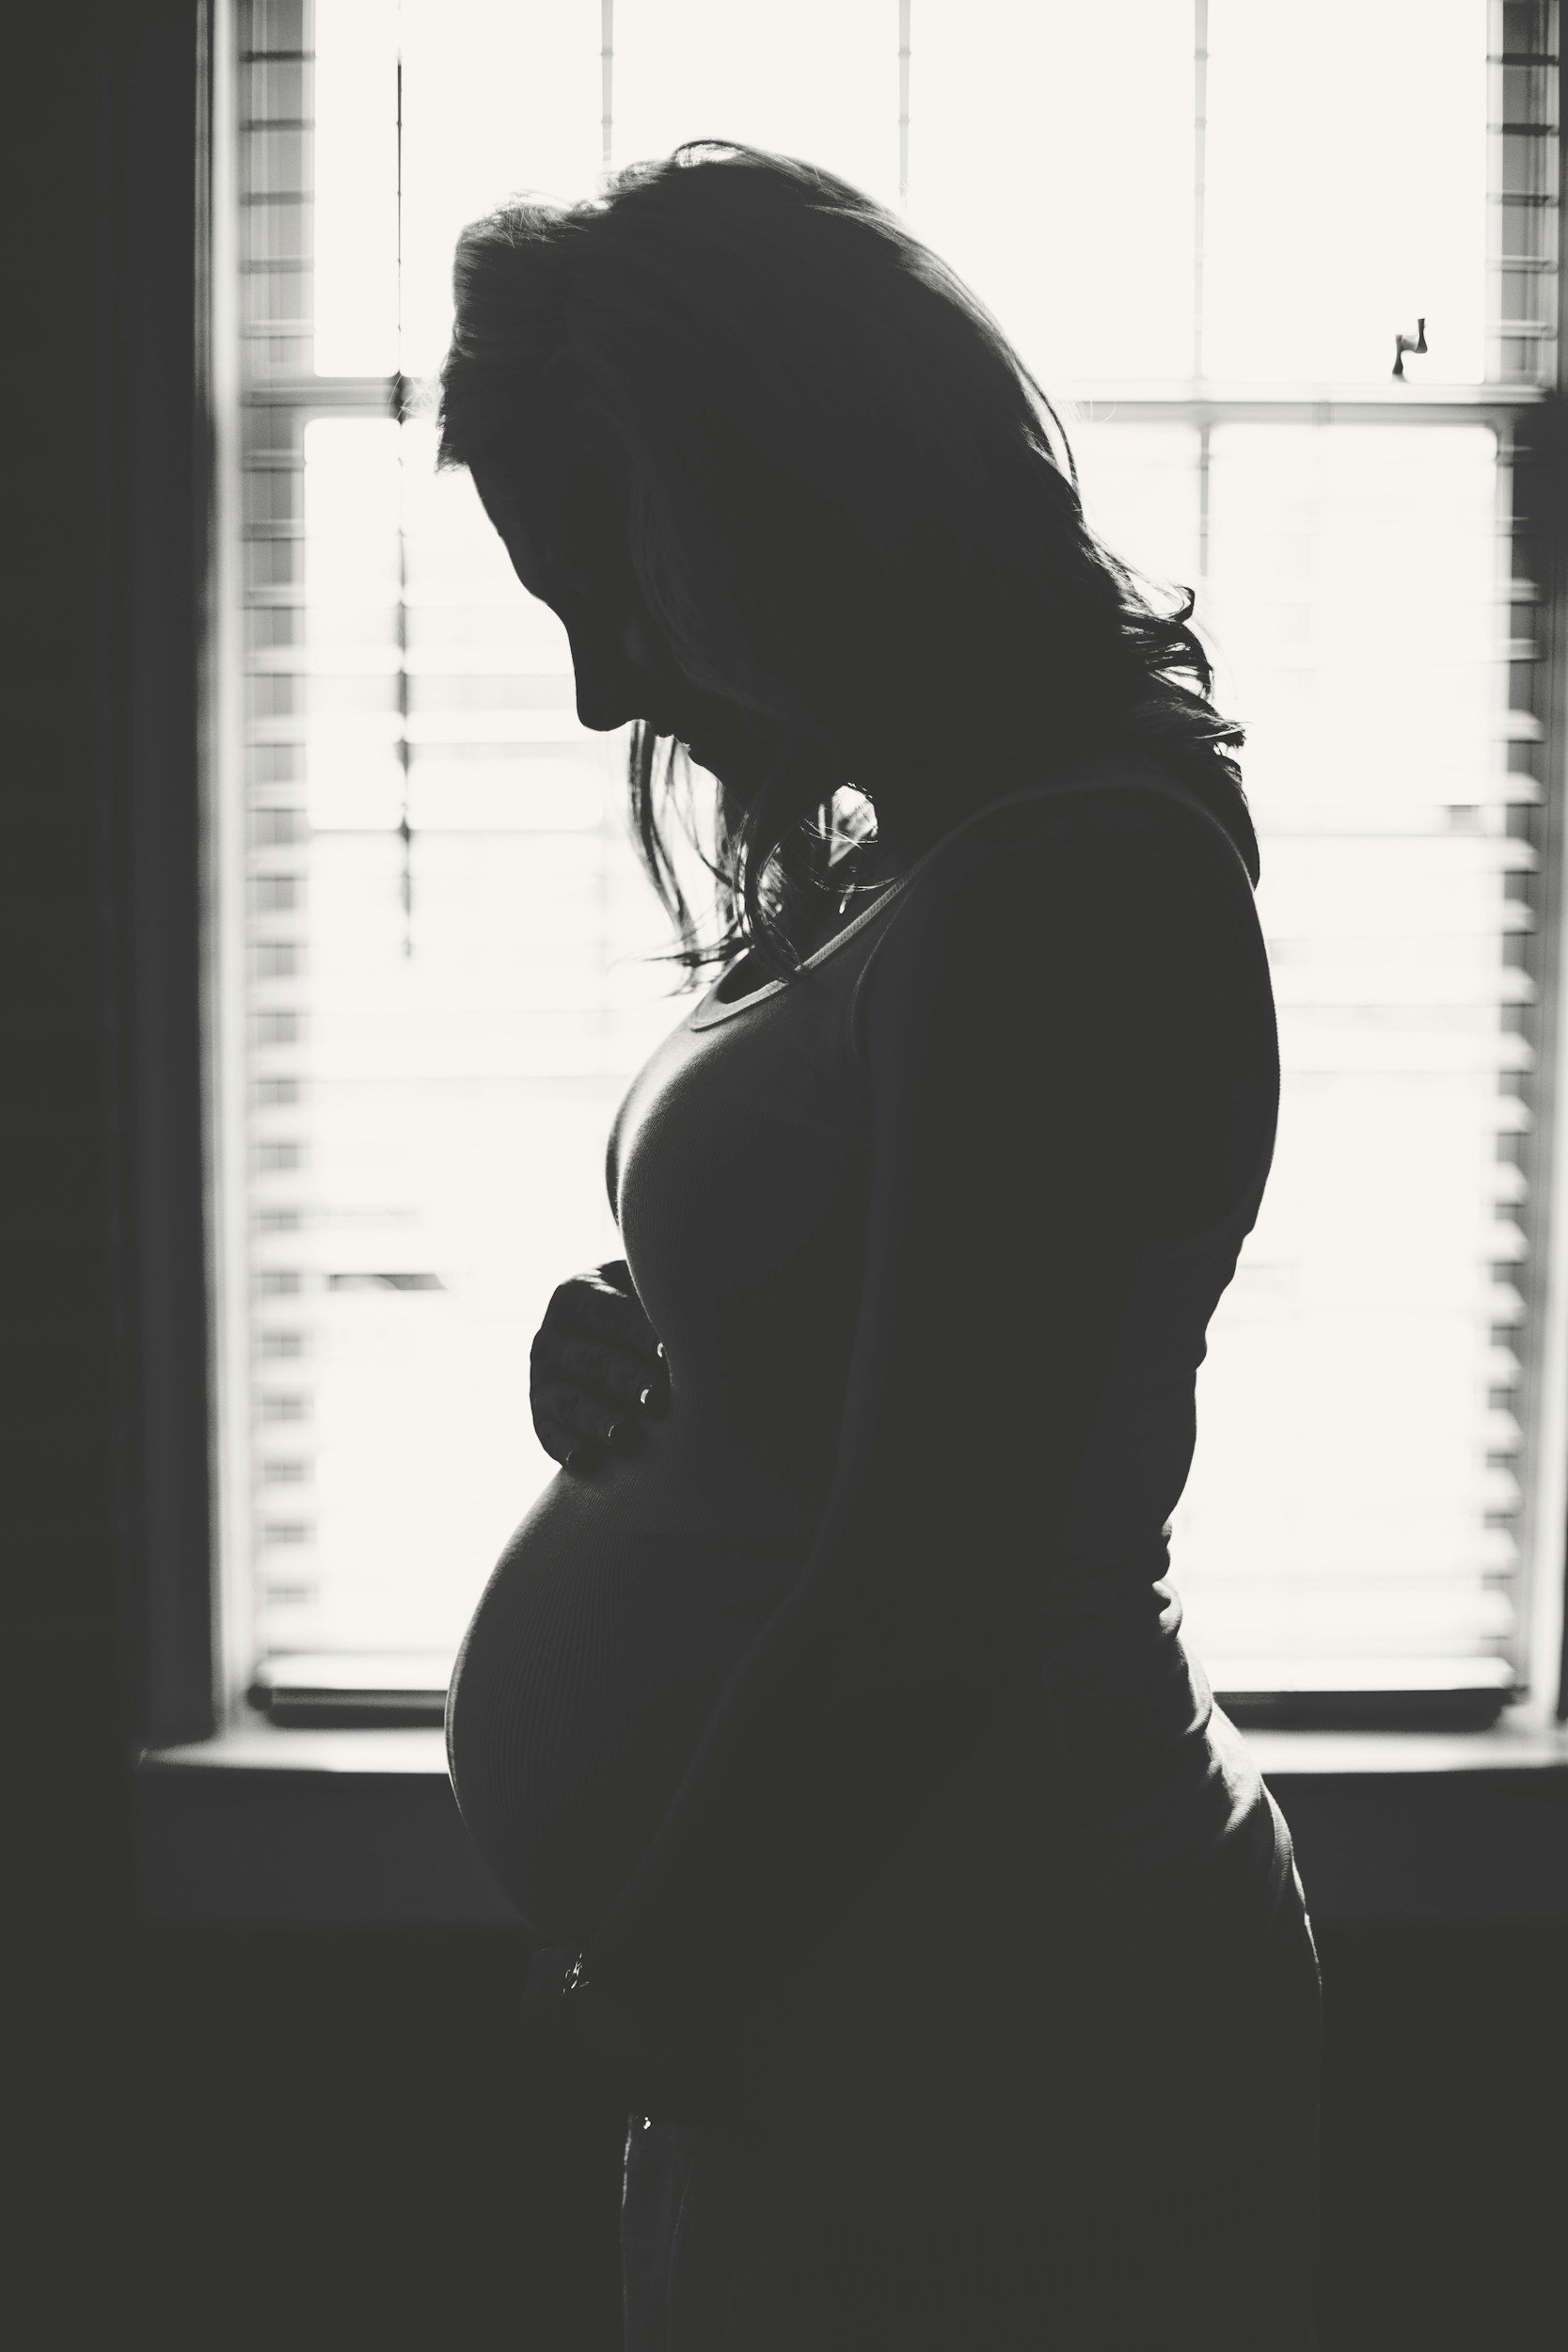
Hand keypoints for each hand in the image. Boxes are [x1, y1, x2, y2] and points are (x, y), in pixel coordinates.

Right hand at [530, 1258, 668, 1472]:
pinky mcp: (542, 1417)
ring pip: (570, 1400)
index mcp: (578, 1293)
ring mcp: (542, 1379)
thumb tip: (705, 1313)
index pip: (610, 1315)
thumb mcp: (645, 1291)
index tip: (670, 1355)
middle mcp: (552, 1335)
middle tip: (658, 1400)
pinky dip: (566, 1448)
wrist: (608, 1340)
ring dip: (598, 1419)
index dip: (640, 1334)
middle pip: (592, 1360)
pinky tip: (588, 1460)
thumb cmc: (645, 1311)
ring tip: (626, 1436)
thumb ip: (666, 1298)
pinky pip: (550, 1435)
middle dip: (627, 1381)